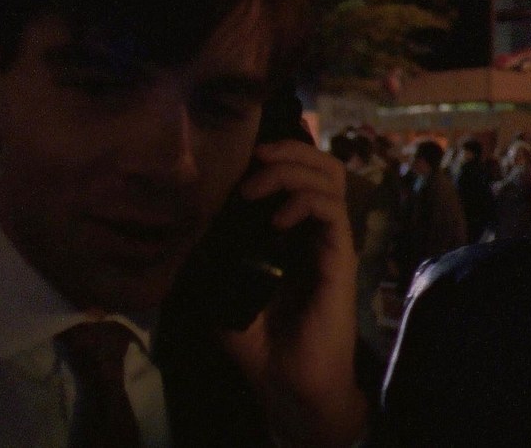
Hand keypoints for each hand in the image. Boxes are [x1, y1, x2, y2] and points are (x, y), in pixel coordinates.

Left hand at [221, 140, 367, 446]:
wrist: (283, 381)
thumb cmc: (255, 336)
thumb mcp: (221, 284)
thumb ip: (212, 249)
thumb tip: (189, 215)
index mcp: (291, 228)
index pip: (298, 170)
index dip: (279, 149)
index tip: (244, 150)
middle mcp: (314, 227)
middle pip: (321, 163)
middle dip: (288, 149)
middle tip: (255, 157)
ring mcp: (330, 241)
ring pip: (330, 178)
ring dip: (291, 170)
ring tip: (256, 188)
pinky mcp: (341, 259)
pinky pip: (331, 212)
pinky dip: (304, 203)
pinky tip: (277, 221)